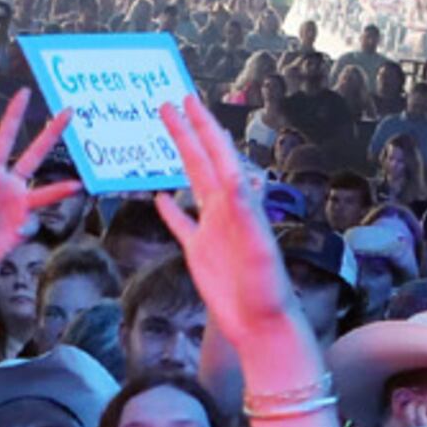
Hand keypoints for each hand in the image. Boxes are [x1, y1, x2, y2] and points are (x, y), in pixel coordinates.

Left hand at [0, 93, 78, 283]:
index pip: (5, 139)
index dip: (14, 116)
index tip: (24, 92)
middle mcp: (10, 185)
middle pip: (35, 154)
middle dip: (52, 132)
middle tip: (69, 111)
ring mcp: (21, 204)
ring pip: (46, 191)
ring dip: (61, 190)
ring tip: (78, 186)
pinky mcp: (25, 223)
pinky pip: (30, 223)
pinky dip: (23, 230)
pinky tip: (12, 236)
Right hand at [150, 95, 311, 370]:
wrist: (263, 325)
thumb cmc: (266, 291)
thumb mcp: (258, 249)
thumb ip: (246, 213)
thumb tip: (234, 175)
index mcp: (238, 205)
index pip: (218, 157)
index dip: (202, 128)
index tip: (187, 101)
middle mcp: (226, 211)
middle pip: (203, 161)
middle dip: (188, 131)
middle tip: (170, 102)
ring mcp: (212, 230)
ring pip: (192, 183)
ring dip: (181, 157)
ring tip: (170, 134)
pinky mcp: (200, 253)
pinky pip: (182, 224)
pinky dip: (170, 210)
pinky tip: (160, 197)